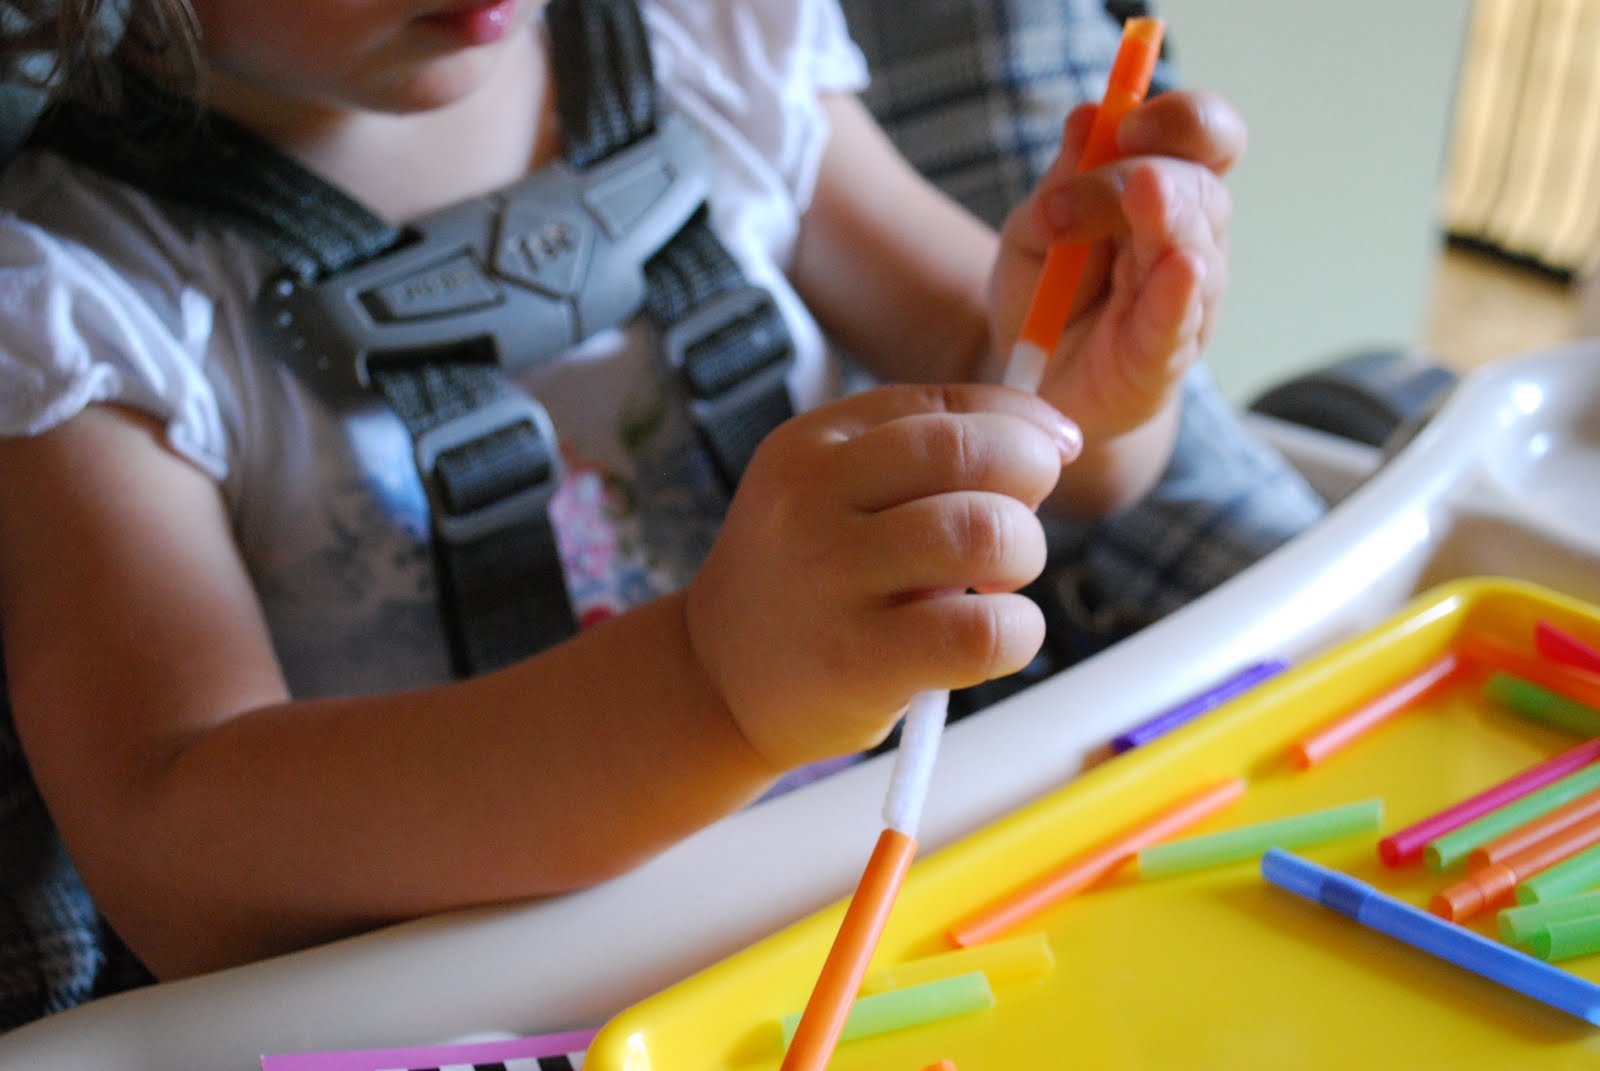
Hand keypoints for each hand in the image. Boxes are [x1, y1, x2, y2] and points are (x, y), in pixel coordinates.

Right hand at [685, 384, 1080, 769]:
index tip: (1050, 453)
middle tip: (1018, 524)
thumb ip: (923, 453)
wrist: (718, 680)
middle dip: (1030, 480)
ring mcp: (830, 578)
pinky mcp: (859, 660)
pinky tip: (997, 635)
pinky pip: (982, 632)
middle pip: (970, 453)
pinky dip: (1018, 631)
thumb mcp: (832, 491)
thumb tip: (1054, 435)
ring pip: (983, 533)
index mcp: (812, 442)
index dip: (1021, 423)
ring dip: (1024, 555)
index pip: (945, 403)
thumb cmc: (807, 580)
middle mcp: (811, 498)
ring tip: (998, 584)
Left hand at [989, 89, 1242, 442]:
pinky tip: (1180, 266)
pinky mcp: (1161, 358)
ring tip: (1142, 192)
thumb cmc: (1045, 296)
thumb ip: (1062, 183)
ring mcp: (1184, 302)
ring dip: (1168, 217)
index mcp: (1164, 195)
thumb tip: (1088, 116)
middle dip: (1146, 172)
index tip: (1127, 122)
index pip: (1202, 137)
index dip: (1180, 119)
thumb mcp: (1034, 231)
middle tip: (1094, 177)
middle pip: (1200, 188)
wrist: (1035, 383)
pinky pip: (1177, 322)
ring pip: (1196, 247)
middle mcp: (1189, 241)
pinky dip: (1178, 293)